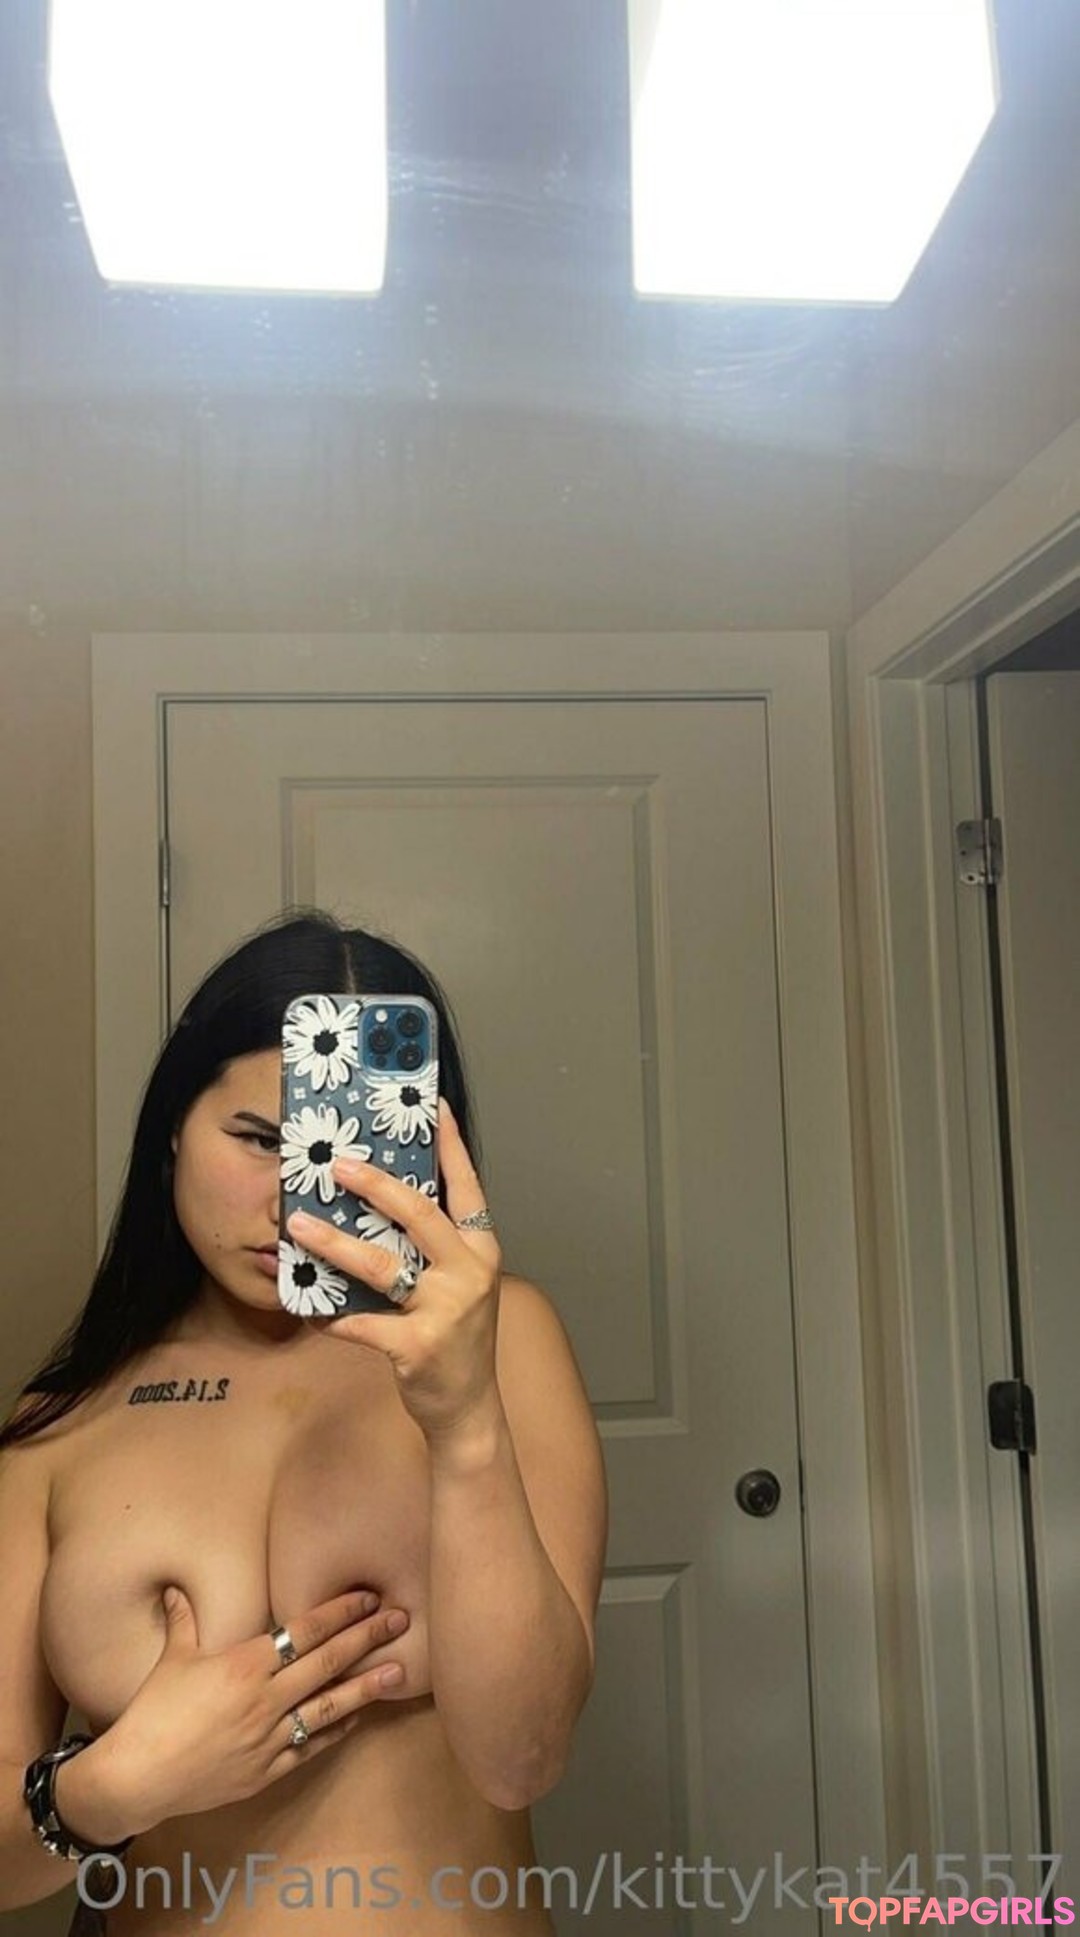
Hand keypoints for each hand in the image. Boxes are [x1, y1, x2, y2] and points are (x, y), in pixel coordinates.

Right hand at [69, 1587, 410, 1838]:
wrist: (137, 1777)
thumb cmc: (153, 1713)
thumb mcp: (172, 1659)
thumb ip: (184, 1620)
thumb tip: (176, 1588)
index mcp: (245, 1665)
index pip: (304, 1631)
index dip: (340, 1613)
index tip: (369, 1598)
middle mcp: (266, 1699)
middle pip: (327, 1663)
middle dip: (367, 1639)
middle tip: (402, 1621)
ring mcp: (270, 1738)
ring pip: (329, 1708)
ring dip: (366, 1687)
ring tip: (399, 1672)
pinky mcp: (267, 1771)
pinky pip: (311, 1748)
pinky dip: (335, 1731)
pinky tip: (356, 1719)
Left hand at [285, 1098, 502, 1443]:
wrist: (468, 1406)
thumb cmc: (457, 1336)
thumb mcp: (460, 1282)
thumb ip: (435, 1245)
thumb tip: (385, 1200)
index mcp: (481, 1248)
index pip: (467, 1186)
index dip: (450, 1146)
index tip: (434, 1107)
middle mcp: (469, 1271)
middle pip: (419, 1215)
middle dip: (375, 1186)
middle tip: (338, 1165)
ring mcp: (446, 1309)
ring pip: (382, 1265)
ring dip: (335, 1244)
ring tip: (299, 1226)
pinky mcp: (419, 1344)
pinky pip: (363, 1323)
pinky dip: (331, 1315)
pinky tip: (307, 1307)